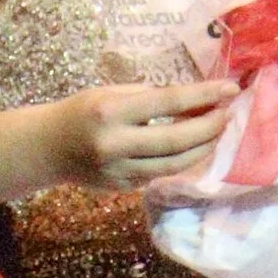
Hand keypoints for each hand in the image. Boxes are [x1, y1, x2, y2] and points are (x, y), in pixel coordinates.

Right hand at [54, 77, 238, 188]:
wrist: (47, 148)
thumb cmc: (81, 111)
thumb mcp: (109, 92)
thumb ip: (147, 98)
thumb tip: (194, 101)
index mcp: (111, 112)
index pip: (168, 101)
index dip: (204, 96)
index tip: (230, 89)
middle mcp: (116, 144)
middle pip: (177, 140)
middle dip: (209, 128)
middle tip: (228, 115)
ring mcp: (119, 171)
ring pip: (174, 164)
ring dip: (203, 149)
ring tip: (217, 132)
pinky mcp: (123, 187)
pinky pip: (161, 174)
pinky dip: (183, 161)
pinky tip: (195, 148)